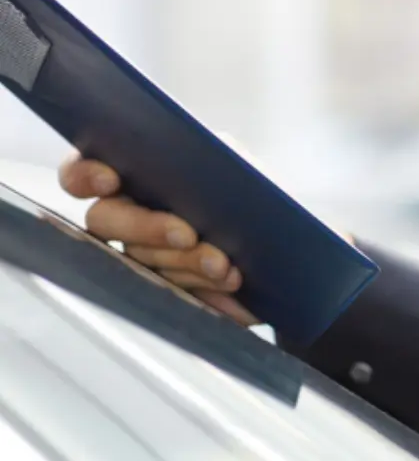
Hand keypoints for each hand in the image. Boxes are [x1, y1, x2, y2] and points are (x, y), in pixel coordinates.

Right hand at [57, 155, 255, 325]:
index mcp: (135, 176)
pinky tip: (236, 297)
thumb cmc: (257, 194)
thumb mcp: (240, 166)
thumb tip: (198, 168)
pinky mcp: (174, 293)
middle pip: (106, 221)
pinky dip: (209, 298)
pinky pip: (179, 299)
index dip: (84, 175)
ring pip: (144, 262)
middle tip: (188, 234)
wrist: (293, 246)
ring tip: (228, 269)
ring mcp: (146, 259)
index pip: (82, 172)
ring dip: (187, 265)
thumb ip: (211, 160)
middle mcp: (128, 217)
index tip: (109, 179)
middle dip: (147, 227)